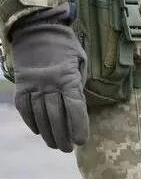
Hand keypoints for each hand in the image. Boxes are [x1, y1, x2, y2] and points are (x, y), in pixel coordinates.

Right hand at [9, 5, 87, 151]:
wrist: (37, 30)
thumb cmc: (65, 50)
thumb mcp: (80, 64)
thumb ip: (78, 87)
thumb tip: (79, 111)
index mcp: (67, 78)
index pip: (74, 107)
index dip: (78, 126)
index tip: (81, 142)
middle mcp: (49, 83)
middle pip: (56, 115)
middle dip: (62, 136)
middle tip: (67, 149)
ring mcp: (33, 84)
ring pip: (39, 114)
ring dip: (47, 133)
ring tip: (54, 145)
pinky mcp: (20, 84)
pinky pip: (23, 106)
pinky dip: (30, 121)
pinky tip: (38, 131)